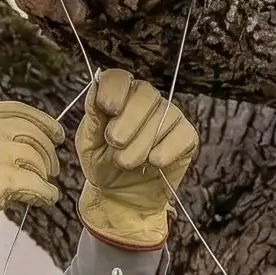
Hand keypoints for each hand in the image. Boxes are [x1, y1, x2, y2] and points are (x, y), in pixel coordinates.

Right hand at [0, 103, 64, 274]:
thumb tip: (11, 148)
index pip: (15, 110)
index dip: (41, 120)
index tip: (54, 133)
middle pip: (32, 133)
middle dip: (47, 151)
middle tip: (52, 168)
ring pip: (37, 159)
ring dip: (45, 174)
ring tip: (45, 186)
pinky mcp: (4, 181)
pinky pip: (38, 186)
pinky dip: (46, 194)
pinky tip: (47, 199)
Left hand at [74, 69, 198, 250]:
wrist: (121, 196)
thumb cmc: (103, 165)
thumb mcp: (89, 144)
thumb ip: (93, 117)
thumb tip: (97, 88)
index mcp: (119, 97)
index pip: (119, 79)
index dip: (114, 90)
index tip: (107, 109)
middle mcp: (146, 100)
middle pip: (144, 94)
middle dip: (128, 122)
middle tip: (115, 144)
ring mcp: (169, 116)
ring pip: (162, 118)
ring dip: (140, 146)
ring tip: (127, 163)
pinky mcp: (186, 136)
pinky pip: (182, 135)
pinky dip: (165, 151)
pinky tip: (154, 162)